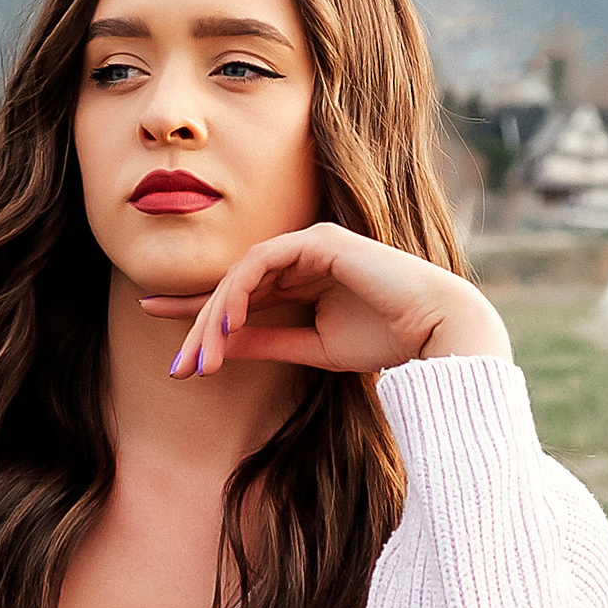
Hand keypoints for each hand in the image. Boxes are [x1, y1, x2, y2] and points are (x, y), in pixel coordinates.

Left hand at [138, 222, 510, 377]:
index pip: (240, 296)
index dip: (199, 317)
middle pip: (233, 288)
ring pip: (241, 276)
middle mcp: (302, 255)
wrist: (438, 332)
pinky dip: (239, 292)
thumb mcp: (313, 348)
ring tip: (200, 359)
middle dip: (200, 327)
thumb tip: (218, 347)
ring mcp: (309, 243)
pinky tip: (227, 323)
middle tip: (178, 367)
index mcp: (304, 278)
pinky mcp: (318, 240)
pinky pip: (262, 263)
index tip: (168, 345)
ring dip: (215, 318)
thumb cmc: (388, 341)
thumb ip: (267, 342)